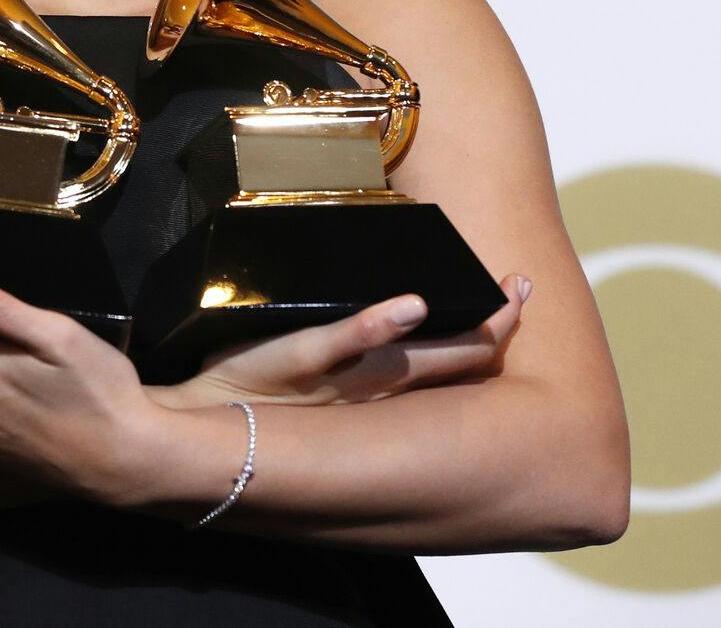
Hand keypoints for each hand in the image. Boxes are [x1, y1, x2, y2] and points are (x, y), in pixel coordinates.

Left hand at [156, 275, 531, 409]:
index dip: (483, 335)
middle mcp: (360, 394)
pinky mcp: (291, 362)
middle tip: (524, 294)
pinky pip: (335, 345)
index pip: (439, 364)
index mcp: (367, 394)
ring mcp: (330, 381)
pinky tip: (409, 307)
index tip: (518, 297)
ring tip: (492, 310)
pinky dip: (373, 327)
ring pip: (402, 361)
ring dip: (447, 337)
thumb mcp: (305, 380)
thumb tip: (375, 311)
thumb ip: (343, 351)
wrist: (196, 426)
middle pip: (437, 363)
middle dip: (486, 332)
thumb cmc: (253, 400)